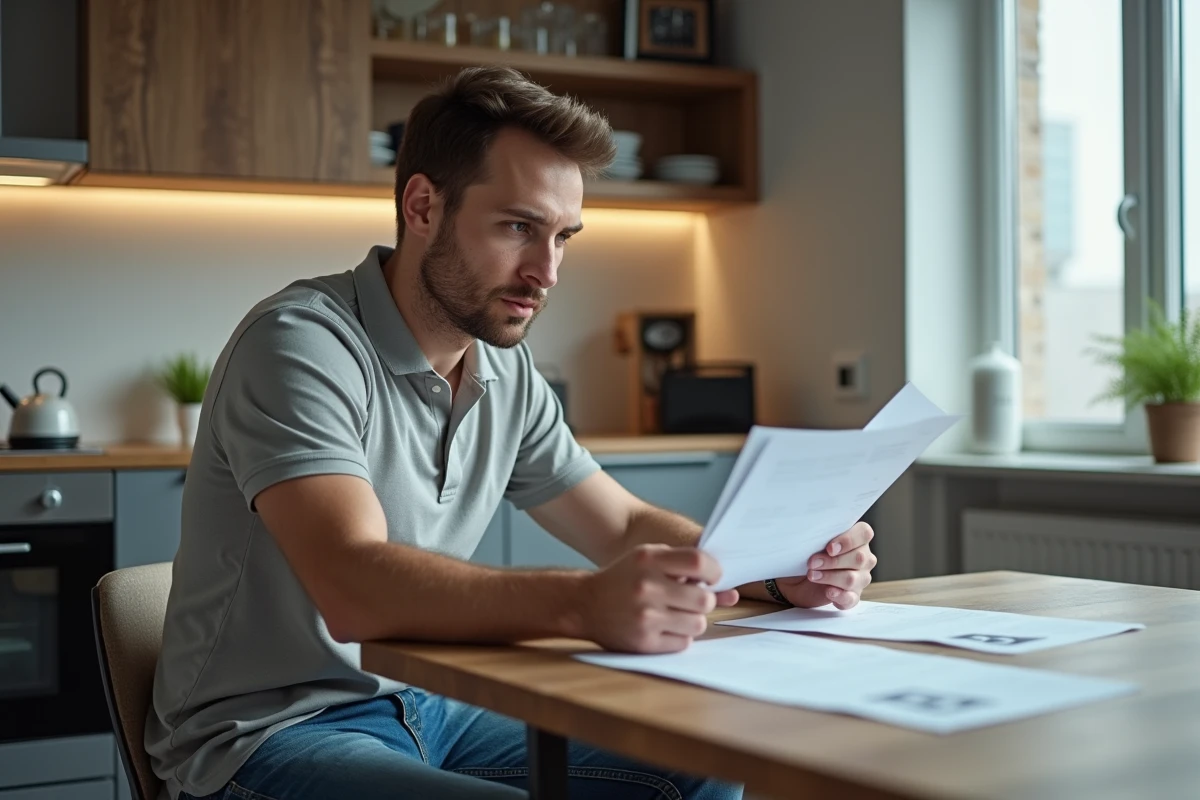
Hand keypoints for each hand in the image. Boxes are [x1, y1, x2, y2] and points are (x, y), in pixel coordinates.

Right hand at [580, 544, 738, 653]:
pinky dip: (679, 636)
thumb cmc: (625, 578)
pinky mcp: (643, 642)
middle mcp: (646, 587)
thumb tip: (732, 593)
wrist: (583, 604)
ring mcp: (645, 616)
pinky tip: (663, 627)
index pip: (699, 562)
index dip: (715, 572)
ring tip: (676, 614)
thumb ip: (687, 569)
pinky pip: (683, 642)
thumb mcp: (650, 560)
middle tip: (691, 600)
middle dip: (703, 600)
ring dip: (693, 620)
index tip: (712, 578)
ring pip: (698, 624)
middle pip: (704, 598)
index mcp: (648, 559)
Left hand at [773, 522, 875, 609]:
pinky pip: (850, 598)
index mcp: (857, 539)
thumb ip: (821, 536)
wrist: (797, 578)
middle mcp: (864, 558)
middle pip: (858, 558)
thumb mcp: (813, 542)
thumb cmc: (809, 554)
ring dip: (830, 577)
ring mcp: (860, 578)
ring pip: (852, 579)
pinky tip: (829, 592)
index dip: (848, 540)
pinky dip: (839, 595)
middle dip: (833, 561)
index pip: (864, 533)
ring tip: (812, 575)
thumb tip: (815, 533)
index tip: (829, 548)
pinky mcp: (852, 596)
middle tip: (812, 562)